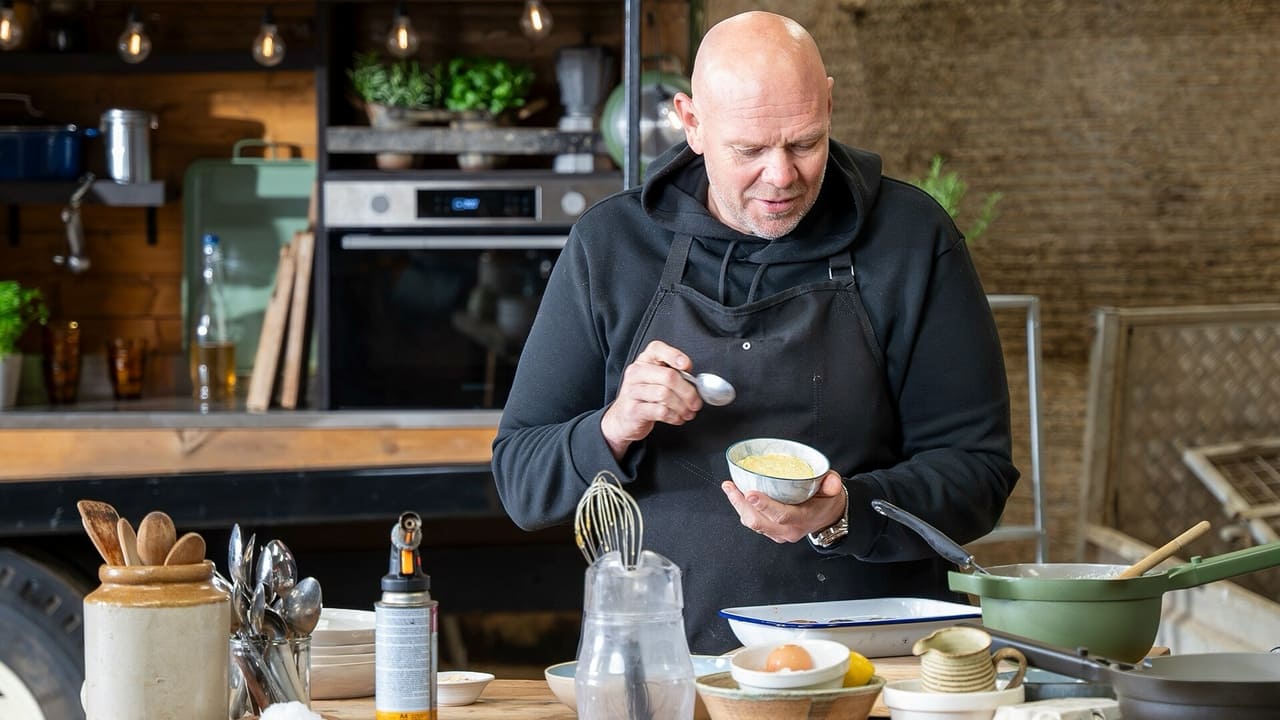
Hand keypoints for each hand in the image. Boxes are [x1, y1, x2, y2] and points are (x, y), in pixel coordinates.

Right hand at [600, 340, 703, 458]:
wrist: (622, 418)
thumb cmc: (644, 397)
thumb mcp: (655, 380)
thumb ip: (673, 375)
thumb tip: (695, 382)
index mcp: (644, 361)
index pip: (657, 349)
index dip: (674, 355)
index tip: (687, 366)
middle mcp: (636, 373)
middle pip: (668, 376)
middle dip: (688, 391)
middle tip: (696, 402)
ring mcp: (632, 391)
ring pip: (665, 395)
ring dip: (682, 406)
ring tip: (688, 412)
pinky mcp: (633, 410)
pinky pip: (660, 411)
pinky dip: (674, 416)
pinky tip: (677, 418)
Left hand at [721, 471, 845, 542]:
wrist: (828, 517)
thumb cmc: (827, 500)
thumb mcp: (833, 490)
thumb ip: (832, 484)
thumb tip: (830, 482)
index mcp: (804, 518)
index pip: (782, 515)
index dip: (764, 505)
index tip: (750, 493)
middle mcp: (789, 530)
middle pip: (759, 522)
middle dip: (741, 504)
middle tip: (731, 487)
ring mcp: (779, 533)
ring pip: (753, 523)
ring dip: (738, 506)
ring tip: (729, 487)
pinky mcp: (772, 532)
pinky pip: (753, 523)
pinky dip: (743, 509)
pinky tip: (736, 495)